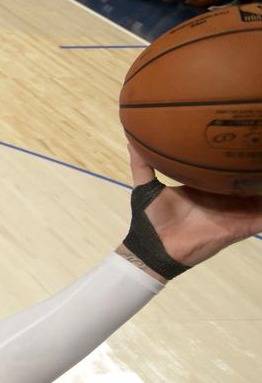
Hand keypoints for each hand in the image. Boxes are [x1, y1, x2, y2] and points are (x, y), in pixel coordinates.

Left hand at [125, 142, 261, 272]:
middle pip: (250, 179)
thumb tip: (133, 140)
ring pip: (261, 195)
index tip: (249, 134)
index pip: (227, 167)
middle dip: (259, 165)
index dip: (238, 153)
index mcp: (206, 186)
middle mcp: (224, 197)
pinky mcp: (242, 226)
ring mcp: (236, 211)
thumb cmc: (150, 219)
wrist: (154, 249)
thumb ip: (142, 164)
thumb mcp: (146, 188)